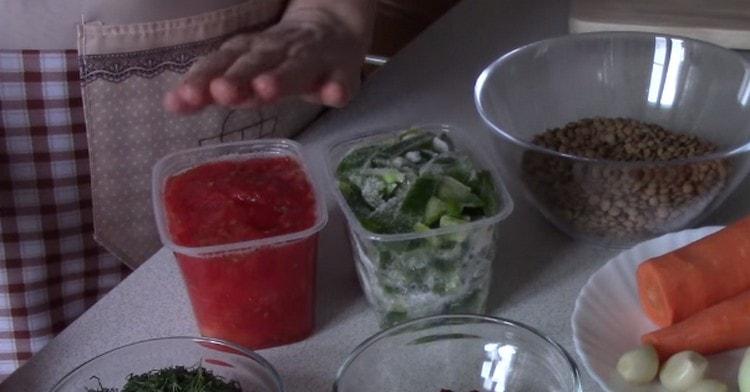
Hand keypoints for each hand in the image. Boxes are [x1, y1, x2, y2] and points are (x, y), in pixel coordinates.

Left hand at [164, 13, 367, 113]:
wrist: (334, 26)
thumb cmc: (280, 56)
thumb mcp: (244, 68)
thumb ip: (212, 86)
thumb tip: (171, 105)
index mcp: (249, 51)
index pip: (221, 62)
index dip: (202, 79)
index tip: (182, 99)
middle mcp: (278, 51)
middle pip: (256, 62)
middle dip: (238, 77)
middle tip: (221, 92)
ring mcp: (313, 59)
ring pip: (296, 67)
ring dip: (282, 77)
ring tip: (266, 90)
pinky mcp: (343, 71)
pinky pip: (342, 79)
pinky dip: (337, 87)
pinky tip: (332, 96)